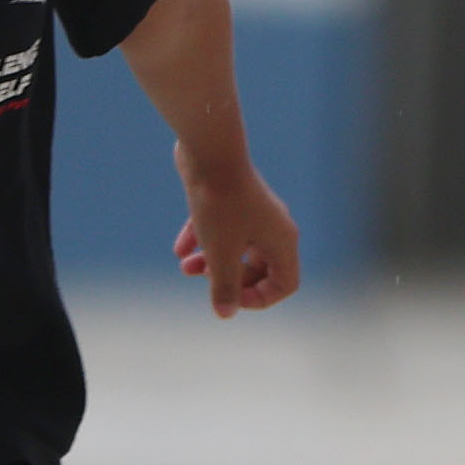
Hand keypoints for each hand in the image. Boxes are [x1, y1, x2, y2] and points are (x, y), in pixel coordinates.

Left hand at [172, 164, 302, 318]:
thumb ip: (224, 287)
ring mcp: (252, 211)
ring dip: (212, 261)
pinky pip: (222, 227)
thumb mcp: (221, 253)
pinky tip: (179, 249)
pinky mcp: (231, 198)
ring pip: (238, 247)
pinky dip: (203, 239)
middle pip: (259, 267)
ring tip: (185, 268)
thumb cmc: (221, 203)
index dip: (260, 298)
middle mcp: (273, 226)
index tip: (231, 298)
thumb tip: (225, 313)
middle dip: (230, 278)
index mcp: (282, 241)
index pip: (285, 283)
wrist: (208, 151)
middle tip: (205, 279)